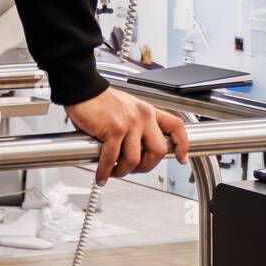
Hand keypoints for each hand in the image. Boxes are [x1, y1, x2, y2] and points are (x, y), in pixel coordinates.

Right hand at [65, 89, 188, 186]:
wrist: (83, 90)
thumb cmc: (100, 101)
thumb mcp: (126, 110)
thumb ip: (135, 128)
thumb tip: (135, 152)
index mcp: (148, 112)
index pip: (175, 126)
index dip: (182, 144)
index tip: (181, 157)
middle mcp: (143, 116)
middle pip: (159, 150)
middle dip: (147, 166)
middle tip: (135, 170)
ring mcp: (130, 123)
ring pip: (135, 159)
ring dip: (123, 171)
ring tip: (114, 172)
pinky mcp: (114, 129)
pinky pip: (112, 158)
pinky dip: (105, 171)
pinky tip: (102, 175)